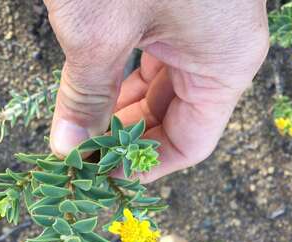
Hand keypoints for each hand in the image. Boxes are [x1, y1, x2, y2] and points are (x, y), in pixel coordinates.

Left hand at [44, 0, 268, 182]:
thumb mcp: (96, 33)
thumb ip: (85, 96)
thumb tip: (67, 147)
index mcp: (224, 63)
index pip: (192, 143)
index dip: (147, 167)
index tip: (105, 175)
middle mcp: (220, 49)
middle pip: (176, 118)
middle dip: (129, 138)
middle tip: (85, 153)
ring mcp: (199, 26)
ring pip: (162, 90)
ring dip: (122, 111)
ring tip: (84, 127)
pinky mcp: (174, 9)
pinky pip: (152, 60)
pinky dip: (122, 79)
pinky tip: (94, 89)